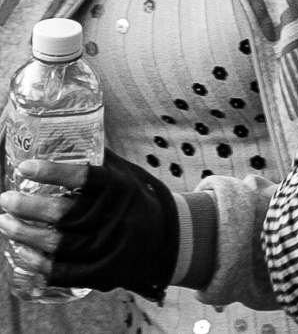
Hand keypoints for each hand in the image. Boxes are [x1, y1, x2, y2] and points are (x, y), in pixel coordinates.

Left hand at [0, 152, 177, 298]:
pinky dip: (37, 261)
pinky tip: (20, 250)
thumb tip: (59, 137)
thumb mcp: (128, 176)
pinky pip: (64, 270)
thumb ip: (98, 162)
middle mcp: (119, 218)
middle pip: (66, 214)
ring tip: (3, 222)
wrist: (169, 240)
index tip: (24, 167)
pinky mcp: (104, 273)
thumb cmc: (136, 201)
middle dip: (29, 207)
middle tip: (5, 199)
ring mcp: (111, 248)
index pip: (87, 177)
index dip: (54, 172)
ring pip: (60, 244)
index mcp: (124, 188)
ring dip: (25, 234)